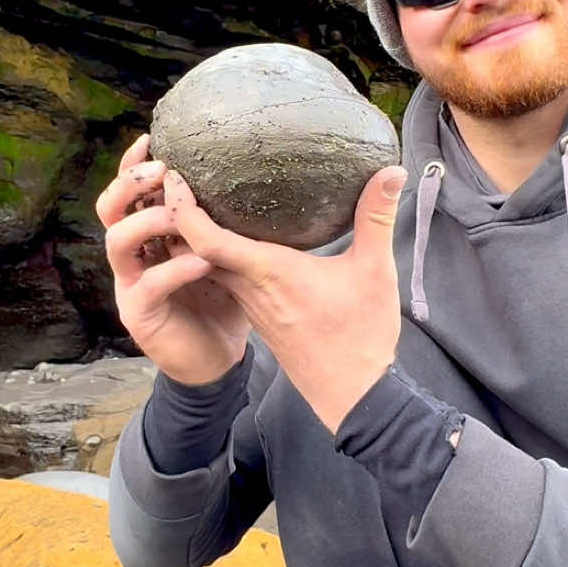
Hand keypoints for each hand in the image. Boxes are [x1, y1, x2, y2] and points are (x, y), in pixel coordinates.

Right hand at [95, 134, 251, 384]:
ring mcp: (130, 284)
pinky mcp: (139, 314)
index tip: (151, 137)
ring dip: (148, 221)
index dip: (132, 164)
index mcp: (148, 235)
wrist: (218, 359)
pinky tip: (203, 262)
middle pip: (109, 208)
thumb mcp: (223, 251)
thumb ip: (223, 221)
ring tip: (181, 215)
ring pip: (117, 241)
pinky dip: (175, 269)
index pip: (128, 192)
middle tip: (161, 170)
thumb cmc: (222, 299)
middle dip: (130, 184)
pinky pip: (148, 285)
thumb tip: (254, 175)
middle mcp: (132, 256)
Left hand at [162, 163, 407, 431]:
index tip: (176, 177)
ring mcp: (250, 303)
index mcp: (268, 273)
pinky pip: (221, 278)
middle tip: (174, 176)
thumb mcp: (375, 270)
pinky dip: (210, 255)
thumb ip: (377, 216)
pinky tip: (227, 235)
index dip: (184, 208)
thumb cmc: (360, 335)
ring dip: (190, 236)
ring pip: (205, 265)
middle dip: (177, 214)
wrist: (352, 395)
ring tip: (192, 198)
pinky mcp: (257, 314)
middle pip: (194, 250)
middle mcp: (249, 288)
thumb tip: (393, 171)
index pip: (207, 240)